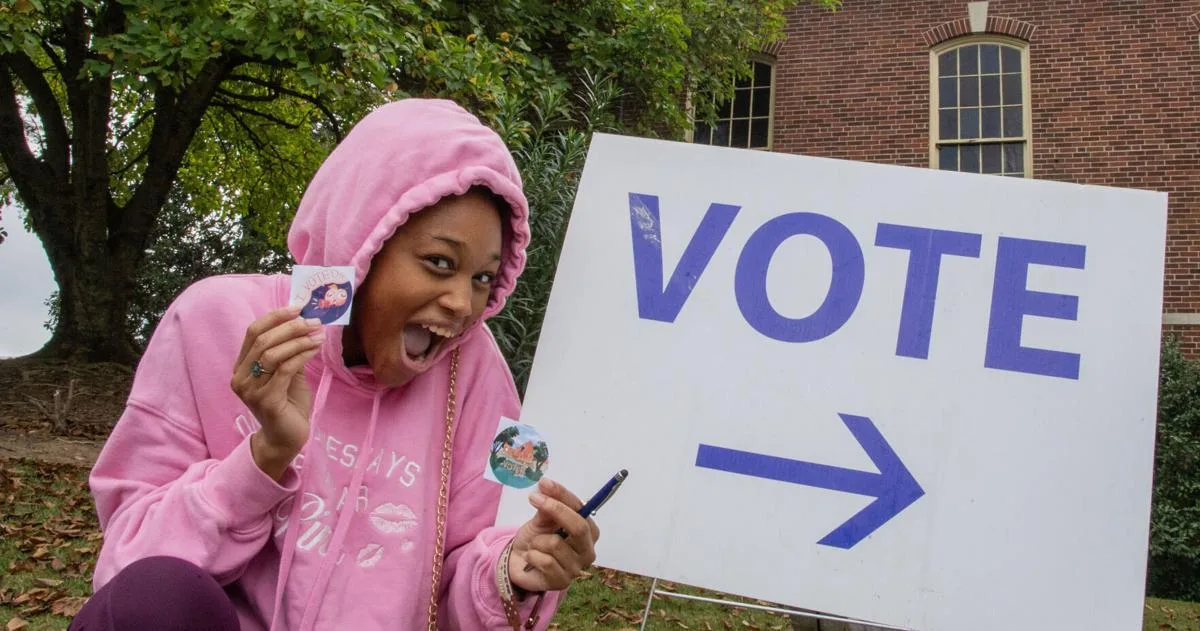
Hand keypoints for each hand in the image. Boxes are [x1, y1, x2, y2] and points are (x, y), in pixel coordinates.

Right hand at [230, 305, 323, 478]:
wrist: (286, 439)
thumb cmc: (287, 404)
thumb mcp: (287, 373)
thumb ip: (289, 351)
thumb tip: (304, 322)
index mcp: (241, 367)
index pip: (252, 332)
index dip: (274, 316)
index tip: (297, 306)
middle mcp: (240, 377)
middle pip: (262, 340)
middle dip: (290, 326)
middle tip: (314, 320)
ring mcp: (250, 390)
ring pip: (273, 353)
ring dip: (298, 340)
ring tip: (318, 334)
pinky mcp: (266, 401)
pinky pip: (285, 369)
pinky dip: (302, 355)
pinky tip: (315, 349)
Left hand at [507, 478, 599, 592]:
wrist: (518, 562)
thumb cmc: (536, 538)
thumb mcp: (541, 519)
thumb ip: (547, 507)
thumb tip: (546, 486)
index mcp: (589, 531)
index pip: (582, 509)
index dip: (563, 495)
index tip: (545, 483)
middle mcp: (588, 550)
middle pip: (579, 526)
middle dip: (556, 510)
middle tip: (534, 498)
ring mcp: (576, 568)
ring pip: (555, 544)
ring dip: (537, 540)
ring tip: (535, 545)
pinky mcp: (562, 582)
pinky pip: (545, 561)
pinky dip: (532, 555)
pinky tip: (531, 559)